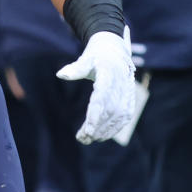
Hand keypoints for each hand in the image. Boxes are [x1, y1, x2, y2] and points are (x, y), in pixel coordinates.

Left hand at [57, 28, 136, 143]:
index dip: (95, 114)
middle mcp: (121, 83)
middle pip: (110, 109)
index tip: (87, 129)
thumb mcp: (86, 59)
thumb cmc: (96, 56)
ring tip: (89, 139)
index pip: (102, 96)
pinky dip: (115, 128)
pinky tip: (102, 136)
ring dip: (105, 130)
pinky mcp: (130, 98)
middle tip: (83, 138)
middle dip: (97, 126)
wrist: (115, 51)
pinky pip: (125, 116)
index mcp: (109, 72)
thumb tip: (60, 75)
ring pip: (119, 115)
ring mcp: (127, 91)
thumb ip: (75, 69)